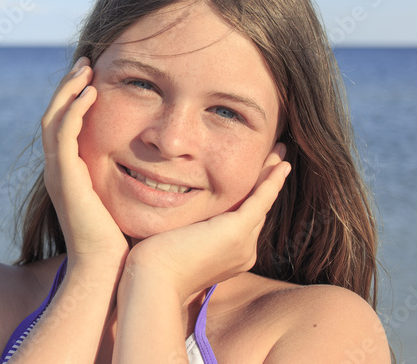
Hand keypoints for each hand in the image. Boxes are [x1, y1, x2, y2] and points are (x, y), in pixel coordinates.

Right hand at [41, 57, 128, 267]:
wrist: (107, 273)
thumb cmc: (121, 245)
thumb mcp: (124, 203)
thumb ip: (129, 181)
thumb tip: (155, 169)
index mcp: (68, 174)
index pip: (63, 126)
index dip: (74, 100)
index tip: (92, 78)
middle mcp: (57, 171)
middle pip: (53, 115)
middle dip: (67, 87)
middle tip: (85, 63)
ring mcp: (58, 174)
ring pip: (53, 119)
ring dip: (68, 90)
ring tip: (85, 69)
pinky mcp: (65, 178)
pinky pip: (63, 134)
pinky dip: (74, 110)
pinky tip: (91, 93)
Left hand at [124, 144, 290, 300]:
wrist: (153, 279)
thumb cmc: (152, 265)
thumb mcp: (173, 242)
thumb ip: (184, 231)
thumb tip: (173, 214)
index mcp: (229, 257)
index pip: (244, 220)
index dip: (251, 197)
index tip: (257, 178)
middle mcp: (243, 253)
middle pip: (258, 210)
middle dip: (266, 183)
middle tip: (279, 160)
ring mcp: (243, 244)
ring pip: (261, 202)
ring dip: (272, 176)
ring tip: (281, 155)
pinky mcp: (236, 231)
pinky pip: (260, 200)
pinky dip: (271, 182)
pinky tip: (282, 166)